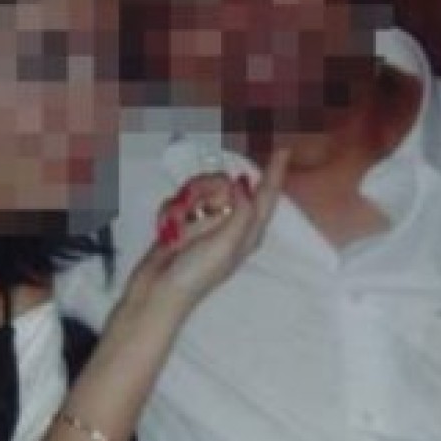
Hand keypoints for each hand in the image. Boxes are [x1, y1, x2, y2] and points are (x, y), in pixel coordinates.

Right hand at [128, 148, 289, 314]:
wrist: (157, 291)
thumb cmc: (194, 276)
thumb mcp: (227, 245)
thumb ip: (241, 212)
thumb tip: (242, 185)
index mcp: (247, 232)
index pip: (266, 195)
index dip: (275, 171)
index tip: (283, 149)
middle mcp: (229, 224)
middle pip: (224, 184)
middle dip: (204, 189)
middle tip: (194, 210)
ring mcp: (205, 222)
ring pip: (199, 187)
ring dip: (184, 202)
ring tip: (177, 226)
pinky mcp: (183, 222)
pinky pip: (178, 199)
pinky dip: (170, 212)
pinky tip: (168, 230)